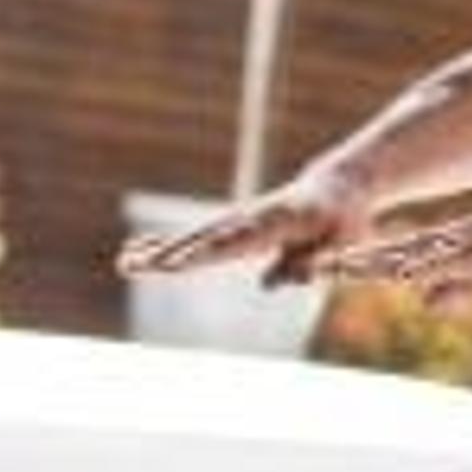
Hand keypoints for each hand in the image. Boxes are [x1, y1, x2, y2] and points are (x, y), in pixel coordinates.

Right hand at [115, 170, 372, 287]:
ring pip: (193, 237)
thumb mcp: (342, 241)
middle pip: (203, 239)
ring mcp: (239, 222)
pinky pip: (196, 239)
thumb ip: (311, 261)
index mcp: (277, 223)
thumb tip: (270, 285)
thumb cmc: (347, 220)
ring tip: (124, 263)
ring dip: (158, 251)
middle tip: (133, 265)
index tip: (176, 263)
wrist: (340, 186)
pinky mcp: (233, 228)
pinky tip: (137, 256)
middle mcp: (251, 220)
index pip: (235, 243)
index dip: (205, 253)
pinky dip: (167, 246)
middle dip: (168, 253)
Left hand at [320, 203, 471, 299]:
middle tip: (308, 269)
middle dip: (356, 262)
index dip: (363, 267)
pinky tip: (408, 275)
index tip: (324, 274)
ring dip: (382, 262)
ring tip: (341, 270)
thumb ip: (468, 287)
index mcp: (462, 251)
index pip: (403, 260)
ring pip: (423, 254)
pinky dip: (434, 266)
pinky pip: (466, 259)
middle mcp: (465, 241)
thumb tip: (427, 301)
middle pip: (400, 253)